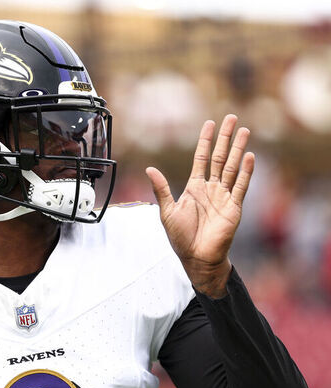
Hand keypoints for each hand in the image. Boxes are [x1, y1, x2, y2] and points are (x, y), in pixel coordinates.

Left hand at [146, 115, 253, 297]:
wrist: (196, 258)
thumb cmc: (181, 237)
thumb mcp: (167, 211)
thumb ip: (161, 189)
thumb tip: (149, 168)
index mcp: (194, 188)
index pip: (201, 158)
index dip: (205, 141)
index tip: (209, 124)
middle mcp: (211, 189)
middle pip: (220, 158)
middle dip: (225, 138)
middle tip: (232, 118)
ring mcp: (224, 197)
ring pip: (233, 168)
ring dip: (238, 149)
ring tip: (244, 131)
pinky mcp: (234, 207)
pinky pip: (241, 186)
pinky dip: (246, 172)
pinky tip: (249, 157)